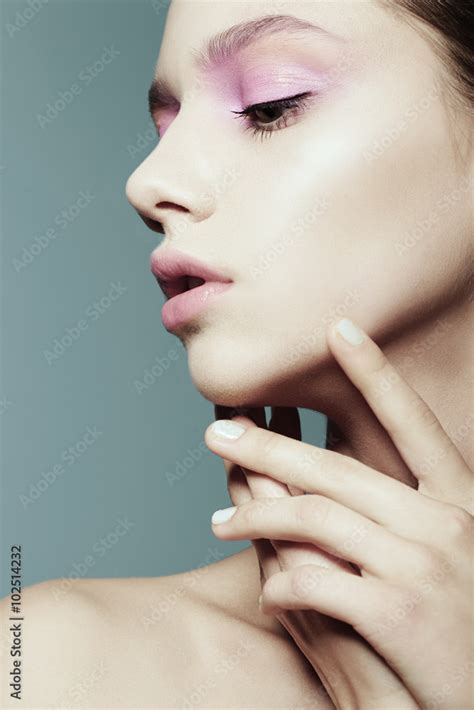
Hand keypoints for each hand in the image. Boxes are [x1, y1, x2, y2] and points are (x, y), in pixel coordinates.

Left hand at [207, 319, 472, 709]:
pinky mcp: (401, 614)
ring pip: (314, 518)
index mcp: (461, 501)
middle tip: (218, 432)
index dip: (377, 373)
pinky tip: (265, 591)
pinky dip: (281, 584)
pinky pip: (316, 580)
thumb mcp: (455, 557)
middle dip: (269, 445)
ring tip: (217, 522)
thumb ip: (406, 519)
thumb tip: (339, 485)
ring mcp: (422, 565)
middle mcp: (443, 521)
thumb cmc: (470, 629)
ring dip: (256, 517)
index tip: (341, 329)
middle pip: (336, 469)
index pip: (414, 423)